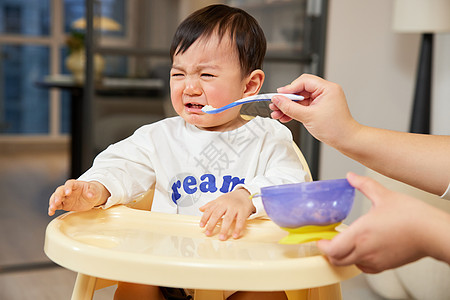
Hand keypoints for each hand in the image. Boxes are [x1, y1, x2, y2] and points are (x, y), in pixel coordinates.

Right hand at [48, 180, 109, 215]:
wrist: (92, 197)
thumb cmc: (93, 191)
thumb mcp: (95, 191)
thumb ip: (92, 192)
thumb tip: (90, 194)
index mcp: (75, 184)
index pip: (69, 184)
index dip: (67, 188)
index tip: (67, 193)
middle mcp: (68, 190)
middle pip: (60, 191)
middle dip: (58, 196)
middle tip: (57, 202)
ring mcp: (65, 197)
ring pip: (55, 198)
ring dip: (53, 202)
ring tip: (52, 208)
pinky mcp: (64, 204)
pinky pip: (56, 206)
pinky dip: (52, 209)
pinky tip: (51, 212)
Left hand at [199, 188, 254, 240]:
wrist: (245, 194)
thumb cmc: (232, 199)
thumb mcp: (220, 199)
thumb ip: (211, 205)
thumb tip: (200, 209)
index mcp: (219, 201)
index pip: (210, 210)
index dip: (205, 218)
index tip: (202, 226)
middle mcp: (226, 204)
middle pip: (217, 214)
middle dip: (211, 225)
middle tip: (208, 233)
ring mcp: (235, 207)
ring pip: (228, 219)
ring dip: (224, 229)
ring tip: (221, 238)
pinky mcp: (243, 211)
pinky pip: (240, 221)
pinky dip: (237, 229)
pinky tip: (235, 235)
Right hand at [270, 74, 359, 148]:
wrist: (346, 140)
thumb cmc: (336, 129)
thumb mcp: (308, 117)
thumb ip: (290, 107)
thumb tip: (278, 100)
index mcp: (327, 88)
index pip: (304, 81)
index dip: (289, 88)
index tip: (278, 95)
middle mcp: (325, 91)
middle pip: (300, 90)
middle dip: (286, 99)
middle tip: (275, 105)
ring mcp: (322, 100)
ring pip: (300, 99)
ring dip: (288, 106)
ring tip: (278, 113)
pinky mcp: (319, 108)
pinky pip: (303, 106)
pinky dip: (294, 111)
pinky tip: (285, 116)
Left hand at [317, 172, 444, 272]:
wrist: (432, 233)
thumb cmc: (412, 216)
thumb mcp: (384, 195)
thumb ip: (364, 185)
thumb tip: (351, 177)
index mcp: (360, 234)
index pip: (332, 250)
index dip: (322, 246)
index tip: (320, 239)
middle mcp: (365, 250)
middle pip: (337, 260)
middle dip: (329, 252)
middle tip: (329, 241)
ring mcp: (375, 260)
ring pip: (350, 264)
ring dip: (343, 256)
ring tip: (344, 244)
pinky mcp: (385, 265)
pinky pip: (364, 268)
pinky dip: (358, 261)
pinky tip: (362, 250)